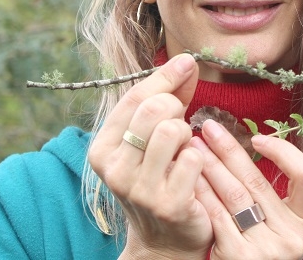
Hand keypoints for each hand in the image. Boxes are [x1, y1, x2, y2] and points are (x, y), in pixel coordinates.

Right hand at [88, 54, 212, 259]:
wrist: (167, 241)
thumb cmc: (163, 179)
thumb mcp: (154, 138)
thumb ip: (169, 99)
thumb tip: (186, 61)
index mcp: (103, 148)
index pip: (134, 97)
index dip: (164, 76)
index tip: (187, 62)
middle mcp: (114, 169)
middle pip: (153, 109)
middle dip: (176, 108)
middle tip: (182, 124)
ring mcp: (139, 189)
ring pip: (171, 129)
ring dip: (187, 134)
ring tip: (185, 149)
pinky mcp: (167, 204)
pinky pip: (193, 157)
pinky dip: (200, 157)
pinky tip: (196, 171)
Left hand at [190, 119, 302, 259]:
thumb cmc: (256, 246)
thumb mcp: (276, 224)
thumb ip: (270, 195)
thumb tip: (251, 142)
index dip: (283, 152)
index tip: (257, 138)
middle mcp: (292, 237)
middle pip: (259, 182)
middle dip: (230, 149)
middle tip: (209, 127)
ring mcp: (266, 248)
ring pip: (235, 195)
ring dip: (212, 165)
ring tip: (195, 145)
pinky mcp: (239, 256)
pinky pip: (217, 213)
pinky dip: (203, 190)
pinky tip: (192, 175)